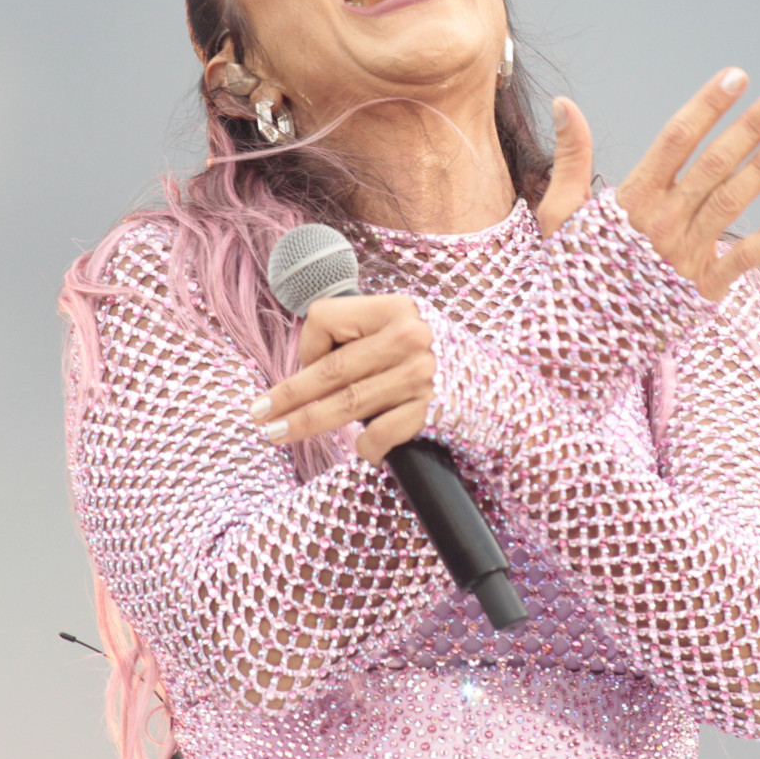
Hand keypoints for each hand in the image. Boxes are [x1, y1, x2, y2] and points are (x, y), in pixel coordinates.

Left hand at [250, 294, 435, 464]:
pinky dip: (366, 448)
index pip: (325, 319)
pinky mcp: (430, 411)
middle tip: (259, 413)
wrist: (500, 395)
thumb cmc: (438, 363)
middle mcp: (409, 337)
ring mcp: (421, 375)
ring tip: (276, 433)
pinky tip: (367, 451)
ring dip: (305, 423)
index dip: (308, 347)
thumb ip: (362, 338)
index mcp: (396, 308)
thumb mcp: (405, 332)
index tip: (307, 368)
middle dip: (287, 395)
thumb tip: (304, 368)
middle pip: (329, 370)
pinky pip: (378, 435)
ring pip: (345, 405)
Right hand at [536, 68, 759, 301]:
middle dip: (748, 128)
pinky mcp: (701, 290)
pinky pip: (743, 260)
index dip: (707, 105)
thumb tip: (564, 103)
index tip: (735, 77)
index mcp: (631, 200)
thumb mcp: (559, 211)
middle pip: (712, 165)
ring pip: (730, 204)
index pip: (676, 139)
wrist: (575, 340)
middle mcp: (662, 223)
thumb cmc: (568, 269)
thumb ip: (571, 155)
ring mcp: (684, 256)